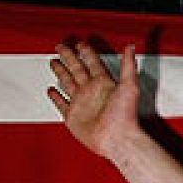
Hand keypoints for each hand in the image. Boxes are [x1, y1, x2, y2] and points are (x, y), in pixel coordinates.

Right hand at [47, 41, 140, 159]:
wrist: (117, 139)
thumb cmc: (125, 116)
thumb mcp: (129, 86)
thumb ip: (128, 65)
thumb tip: (130, 47)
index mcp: (103, 83)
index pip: (92, 62)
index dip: (86, 52)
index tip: (80, 44)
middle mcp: (91, 91)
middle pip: (76, 69)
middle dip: (69, 57)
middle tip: (61, 46)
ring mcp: (81, 103)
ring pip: (67, 82)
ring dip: (61, 72)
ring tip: (54, 62)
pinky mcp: (73, 117)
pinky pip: (61, 104)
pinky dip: (55, 97)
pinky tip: (51, 90)